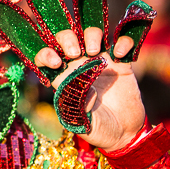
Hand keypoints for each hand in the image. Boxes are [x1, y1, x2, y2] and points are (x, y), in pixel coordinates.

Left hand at [35, 30, 145, 150]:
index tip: (56, 62)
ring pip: (91, 34)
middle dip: (67, 38)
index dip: (46, 54)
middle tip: (74, 53)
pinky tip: (120, 54)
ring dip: (91, 35)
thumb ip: (77, 107)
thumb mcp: (81, 123)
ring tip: (94, 52)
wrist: (124, 134)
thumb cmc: (97, 129)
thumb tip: (82, 89)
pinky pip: (122, 43)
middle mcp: (79, 65)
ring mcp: (101, 62)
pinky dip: (122, 42)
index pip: (46, 57)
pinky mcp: (122, 63)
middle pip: (66, 38)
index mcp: (63, 78)